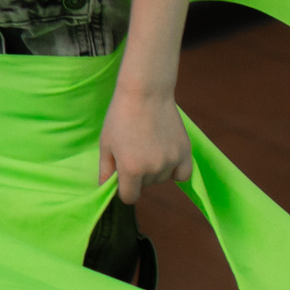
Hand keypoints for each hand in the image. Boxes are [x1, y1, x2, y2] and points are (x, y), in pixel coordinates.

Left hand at [98, 85, 191, 204]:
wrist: (145, 93)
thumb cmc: (120, 116)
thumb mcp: (106, 144)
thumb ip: (105, 170)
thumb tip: (104, 189)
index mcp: (131, 169)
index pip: (129, 197)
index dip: (123, 188)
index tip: (122, 176)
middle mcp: (153, 169)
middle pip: (145, 186)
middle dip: (138, 175)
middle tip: (134, 149)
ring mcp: (171, 161)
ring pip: (162, 179)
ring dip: (155, 170)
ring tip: (148, 145)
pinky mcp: (185, 152)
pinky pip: (183, 175)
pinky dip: (175, 171)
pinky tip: (166, 158)